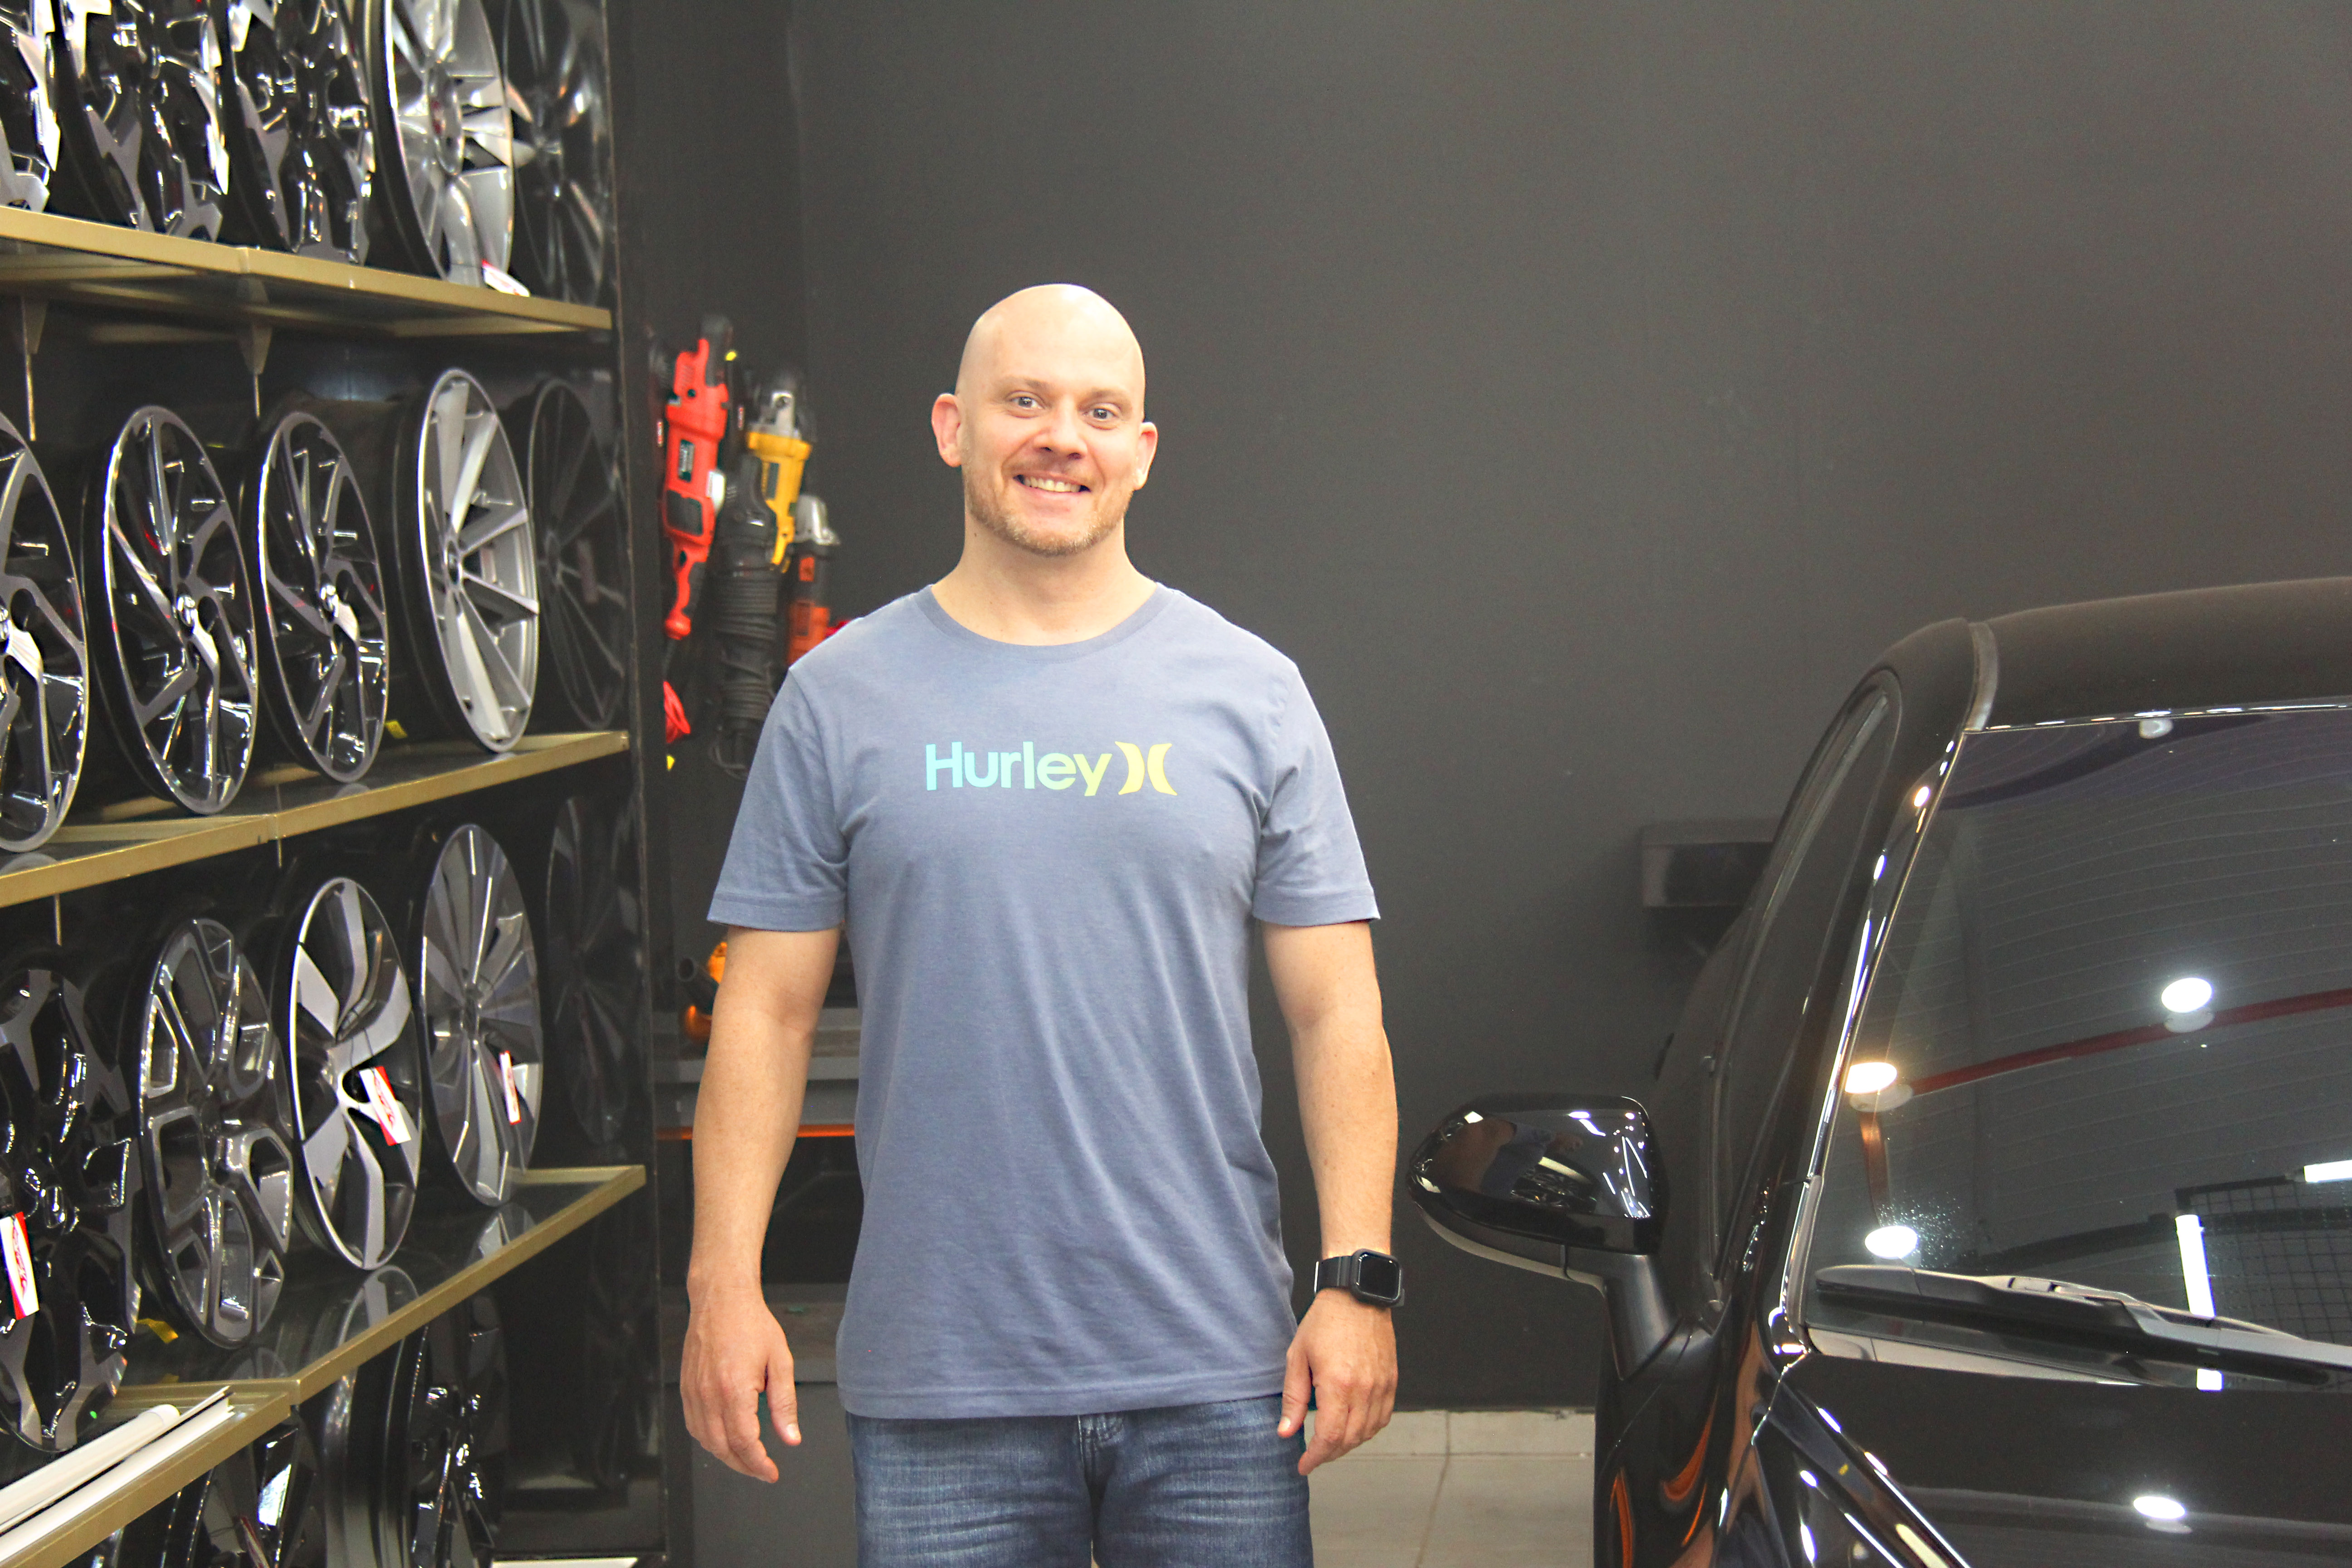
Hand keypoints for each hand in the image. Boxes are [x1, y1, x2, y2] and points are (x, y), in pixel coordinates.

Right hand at [682, 1284, 799, 1480]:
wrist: (721, 1298)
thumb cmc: (751, 1323)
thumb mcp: (780, 1361)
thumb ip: (785, 1404)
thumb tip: (790, 1438)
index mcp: (734, 1389)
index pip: (744, 1442)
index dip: (758, 1464)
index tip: (771, 1472)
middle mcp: (708, 1394)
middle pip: (722, 1448)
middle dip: (743, 1466)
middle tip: (762, 1470)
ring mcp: (693, 1392)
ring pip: (705, 1440)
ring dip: (726, 1456)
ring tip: (747, 1458)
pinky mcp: (685, 1388)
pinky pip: (693, 1425)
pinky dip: (709, 1439)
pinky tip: (724, 1438)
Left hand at [1277, 1289, 1396, 1474]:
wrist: (1357, 1296)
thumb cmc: (1324, 1322)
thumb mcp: (1297, 1357)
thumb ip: (1293, 1399)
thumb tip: (1286, 1432)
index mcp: (1337, 1385)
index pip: (1328, 1438)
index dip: (1315, 1458)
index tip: (1303, 1465)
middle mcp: (1363, 1390)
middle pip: (1349, 1440)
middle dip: (1329, 1454)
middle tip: (1313, 1455)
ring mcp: (1381, 1386)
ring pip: (1367, 1432)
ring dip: (1348, 1444)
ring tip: (1331, 1442)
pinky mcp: (1391, 1380)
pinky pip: (1383, 1417)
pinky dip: (1368, 1429)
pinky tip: (1354, 1427)